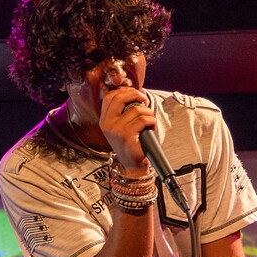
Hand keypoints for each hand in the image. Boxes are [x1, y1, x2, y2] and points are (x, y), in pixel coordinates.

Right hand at [80, 54, 154, 173]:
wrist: (133, 165)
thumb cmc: (132, 144)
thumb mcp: (124, 125)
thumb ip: (127, 109)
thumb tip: (138, 91)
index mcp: (105, 120)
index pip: (110, 96)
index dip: (125, 91)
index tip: (137, 94)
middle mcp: (107, 124)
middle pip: (120, 97)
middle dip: (136, 95)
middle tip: (145, 101)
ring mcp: (116, 130)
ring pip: (137, 109)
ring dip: (148, 114)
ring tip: (150, 122)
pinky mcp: (127, 136)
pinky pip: (143, 120)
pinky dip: (151, 122)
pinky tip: (151, 128)